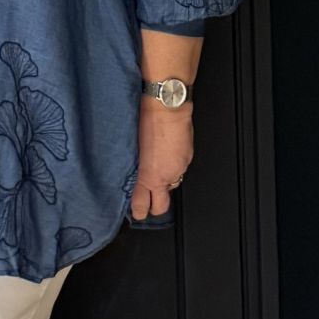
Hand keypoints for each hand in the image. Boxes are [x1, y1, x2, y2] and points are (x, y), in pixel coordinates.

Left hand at [129, 98, 193, 220]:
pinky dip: (173, 167)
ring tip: (156, 172)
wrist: (166, 107)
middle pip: (162, 206)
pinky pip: (180, 169)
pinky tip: (165, 156)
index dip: (138, 211)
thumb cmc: (145, 121)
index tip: (135, 211)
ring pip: (172, 185)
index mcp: (147, 176)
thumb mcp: (131, 149)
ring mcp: (179, 168)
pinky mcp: (187, 158)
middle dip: (155, 207)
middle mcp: (165, 176)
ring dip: (164, 183)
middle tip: (147, 203)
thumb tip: (131, 176)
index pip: (142, 205)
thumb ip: (133, 168)